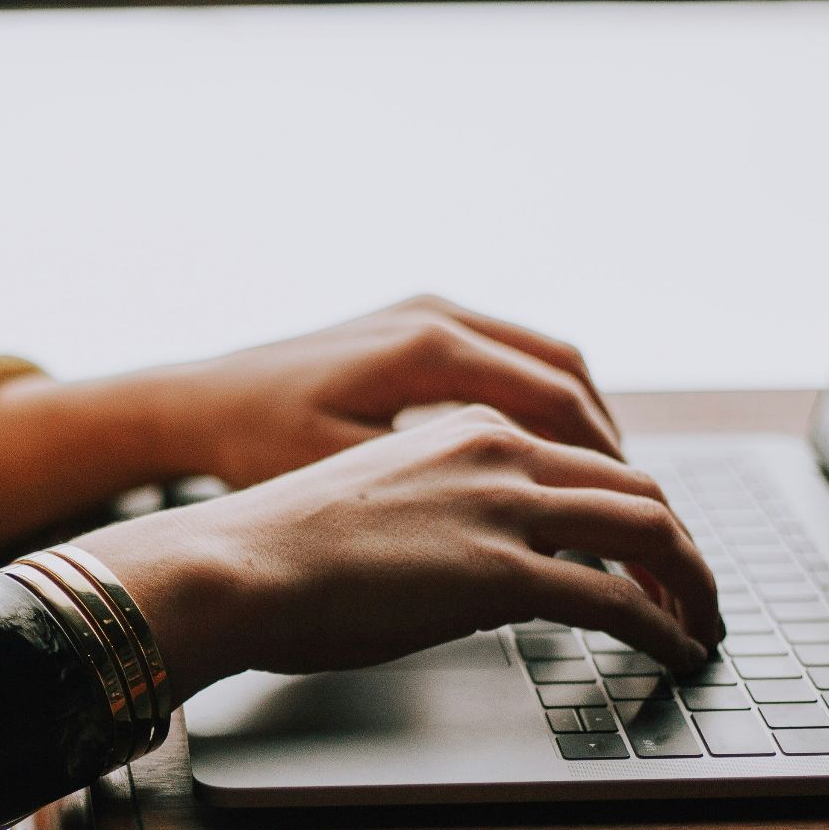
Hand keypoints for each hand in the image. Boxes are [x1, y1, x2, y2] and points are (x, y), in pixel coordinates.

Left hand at [0, 295, 620, 565]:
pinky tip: (542, 452)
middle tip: (635, 501)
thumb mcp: (348, 474)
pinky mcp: (410, 324)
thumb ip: (440, 486)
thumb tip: (528, 518)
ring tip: (601, 482)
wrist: (194, 404)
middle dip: (605, 437)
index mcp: (427, 345)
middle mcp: (434, 314)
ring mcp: (423, 311)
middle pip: (562, 368)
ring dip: (577, 415)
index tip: (632, 509)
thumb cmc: (255, 446)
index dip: (604, 458)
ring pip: (539, 356)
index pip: (555, 396)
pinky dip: (538, 399)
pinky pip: (504, 354)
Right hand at [74, 404, 721, 705]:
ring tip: (703, 624)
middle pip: (636, 486)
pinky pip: (618, 599)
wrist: (235, 561)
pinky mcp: (500, 572)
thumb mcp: (379, 495)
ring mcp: (503, 507)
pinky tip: (676, 651)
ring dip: (692, 582)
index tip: (650, 547)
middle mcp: (498, 451)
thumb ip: (445, 505)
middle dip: (683, 544)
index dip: (635, 505)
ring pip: (648, 530)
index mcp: (468, 427)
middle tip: (697, 590)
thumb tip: (481, 556)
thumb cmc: (282, 542)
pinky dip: (664, 626)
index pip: (588, 456)